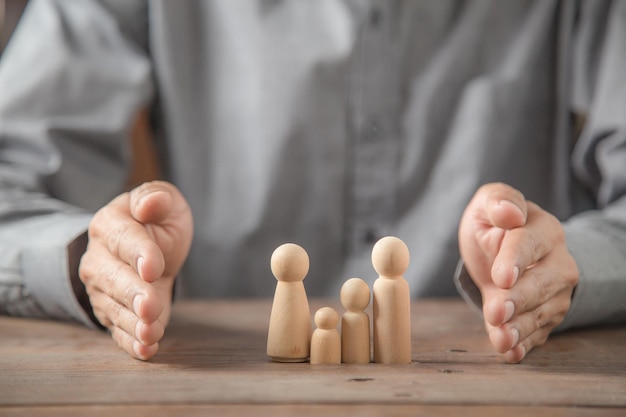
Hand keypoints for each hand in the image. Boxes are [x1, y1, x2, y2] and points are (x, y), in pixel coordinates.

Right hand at [79, 181, 192, 359]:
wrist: (151, 246)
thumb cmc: (157, 221)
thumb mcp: (165, 201)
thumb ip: (156, 198)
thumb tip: (148, 204)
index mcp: (109, 225)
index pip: (124, 239)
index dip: (139, 253)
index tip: (155, 267)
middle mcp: (99, 259)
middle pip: (114, 279)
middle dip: (133, 294)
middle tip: (150, 306)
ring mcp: (103, 290)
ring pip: (115, 308)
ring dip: (133, 323)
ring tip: (151, 333)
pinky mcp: (114, 313)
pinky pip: (118, 331)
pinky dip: (131, 342)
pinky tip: (146, 350)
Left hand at [458, 182, 577, 362]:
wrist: (502, 249)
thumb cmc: (494, 225)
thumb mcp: (488, 205)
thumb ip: (497, 202)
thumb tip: (510, 212)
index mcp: (542, 229)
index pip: (528, 244)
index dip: (515, 260)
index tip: (501, 277)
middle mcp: (557, 261)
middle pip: (540, 282)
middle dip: (518, 299)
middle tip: (497, 312)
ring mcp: (556, 292)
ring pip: (542, 311)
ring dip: (521, 327)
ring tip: (501, 338)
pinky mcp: (546, 315)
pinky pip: (539, 332)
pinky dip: (525, 344)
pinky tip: (511, 352)